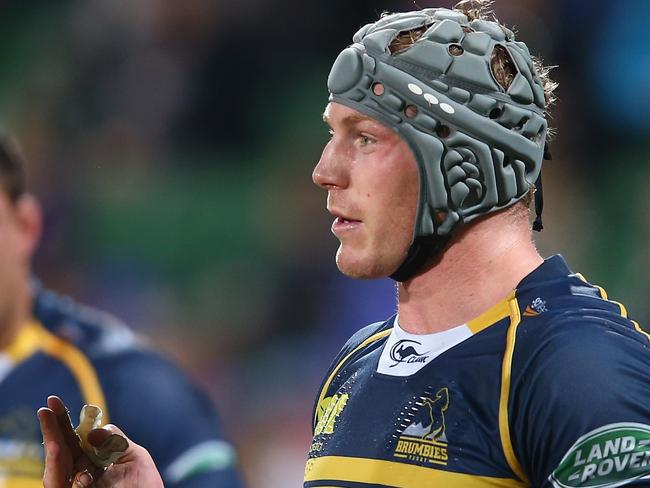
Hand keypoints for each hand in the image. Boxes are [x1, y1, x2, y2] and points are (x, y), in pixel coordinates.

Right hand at [38, 396, 163, 487]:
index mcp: (93, 460)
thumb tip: (93, 432)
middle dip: (52, 430)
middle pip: (60, 451)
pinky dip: (62, 473)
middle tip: (45, 409)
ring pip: (55, 472)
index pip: (74, 438)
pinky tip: (64, 456)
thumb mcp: (136, 456)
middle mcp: (80, 473)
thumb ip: (116, 440)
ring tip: (54, 439)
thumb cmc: (145, 487)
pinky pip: (61, 487)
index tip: (53, 400)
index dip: (63, 420)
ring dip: (54, 452)